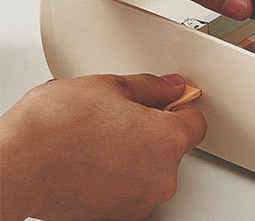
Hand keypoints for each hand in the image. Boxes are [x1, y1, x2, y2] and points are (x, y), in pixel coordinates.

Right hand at [0, 73, 204, 220]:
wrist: (17, 163)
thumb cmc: (57, 126)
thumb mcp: (112, 86)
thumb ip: (151, 88)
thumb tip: (170, 87)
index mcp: (168, 141)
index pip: (196, 122)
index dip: (179, 108)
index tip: (166, 103)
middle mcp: (160, 178)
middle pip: (172, 149)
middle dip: (153, 132)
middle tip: (121, 119)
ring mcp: (137, 204)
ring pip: (149, 172)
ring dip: (134, 157)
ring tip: (100, 141)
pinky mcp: (114, 219)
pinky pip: (128, 193)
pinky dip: (116, 179)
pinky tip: (92, 162)